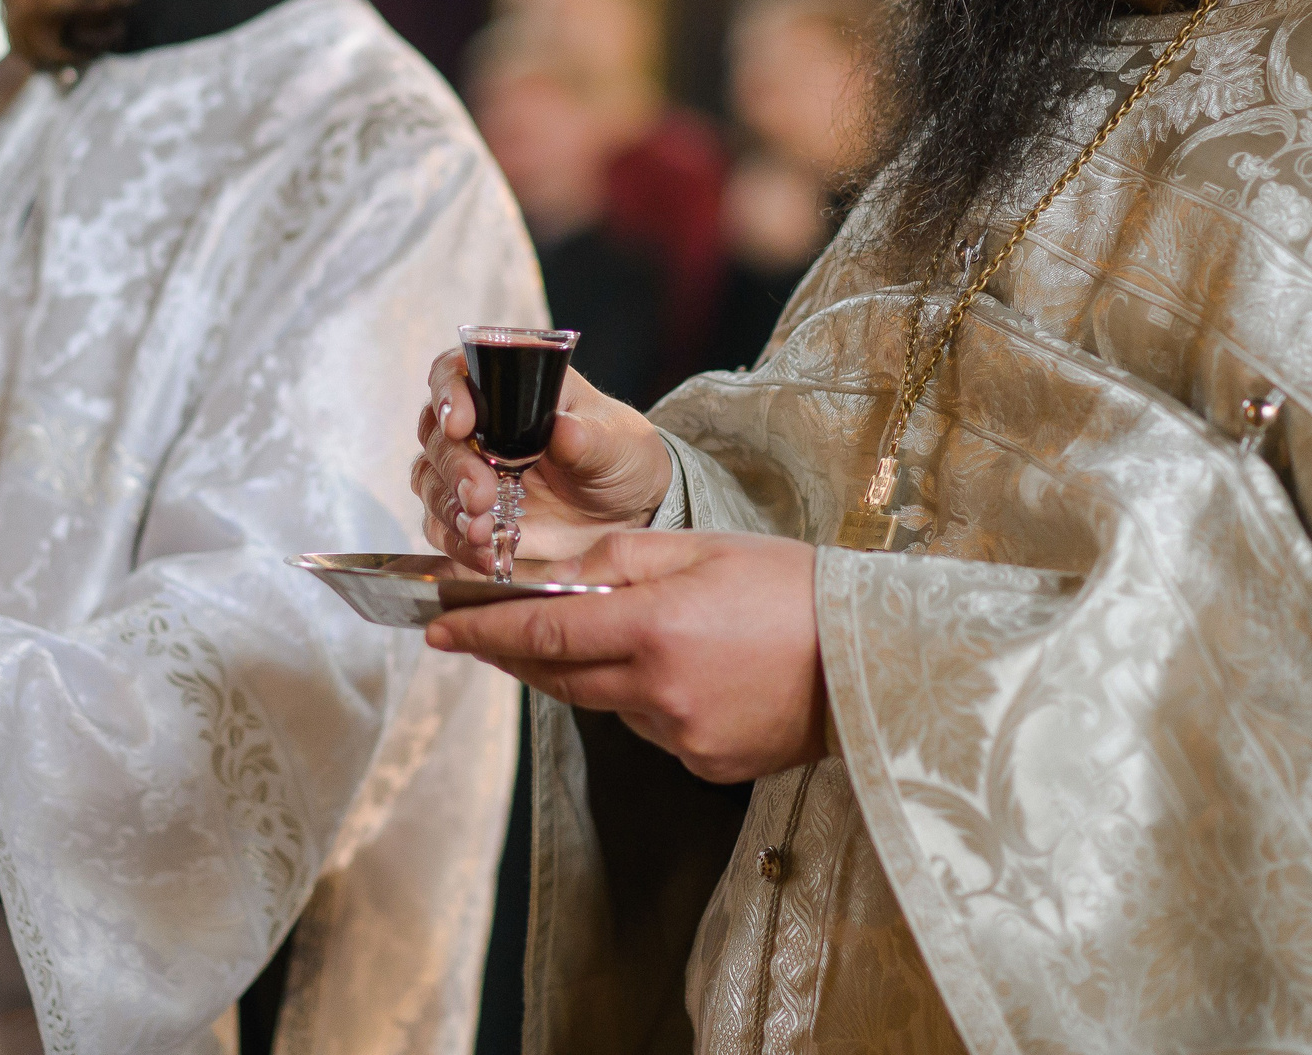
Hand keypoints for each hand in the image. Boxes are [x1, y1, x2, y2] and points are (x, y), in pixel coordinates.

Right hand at [412, 348, 670, 570]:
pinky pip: (442, 528)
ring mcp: (469, 472)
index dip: (448, 393)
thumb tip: (564, 430)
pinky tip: (487, 556)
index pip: (457, 372)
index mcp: (509, 389)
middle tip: (480, 493)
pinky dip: (458, 544)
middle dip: (454, 467)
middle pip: (435, 434)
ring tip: (483, 530)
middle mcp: (478, 427)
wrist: (627, 513)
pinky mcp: (471, 515)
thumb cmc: (620, 456)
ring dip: (450, 508)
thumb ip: (588, 437)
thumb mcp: (616, 442)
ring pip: (430, 481)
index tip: (459, 423)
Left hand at [425, 530, 826, 783]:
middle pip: (559, 678)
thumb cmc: (793, 589)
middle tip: (479, 634)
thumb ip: (622, 562)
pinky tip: (687, 672)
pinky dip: (647, 700)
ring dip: (593, 673)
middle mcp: (660, 690)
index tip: (436, 626)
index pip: (543, 633)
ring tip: (628, 636)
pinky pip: (652, 729)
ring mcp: (682, 736)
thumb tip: (562, 582)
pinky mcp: (706, 764)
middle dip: (515, 655)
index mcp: (656, 627)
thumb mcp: (705, 548)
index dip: (482, 631)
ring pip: (607, 704)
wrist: (875, 659)